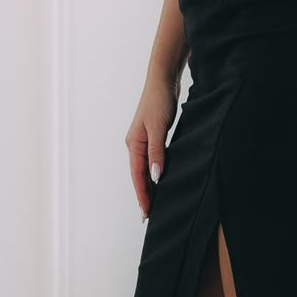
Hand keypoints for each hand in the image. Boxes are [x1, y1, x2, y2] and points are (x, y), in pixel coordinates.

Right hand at [126, 70, 180, 219]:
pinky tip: (161, 180)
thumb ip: (156, 152)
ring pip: (146, 169)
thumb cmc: (159, 101)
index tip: (146, 213)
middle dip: (144, 195)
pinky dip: (156, 173)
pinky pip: (153, 161)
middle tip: (149, 216)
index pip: (137, 176)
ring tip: (155, 204)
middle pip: (139, 175)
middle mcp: (135, 145)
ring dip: (149, 186)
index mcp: (133, 144)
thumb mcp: (158, 128)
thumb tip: (155, 176)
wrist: (164, 80)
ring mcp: (143, 141)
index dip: (142, 195)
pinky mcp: (153, 137)